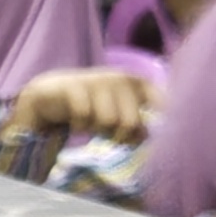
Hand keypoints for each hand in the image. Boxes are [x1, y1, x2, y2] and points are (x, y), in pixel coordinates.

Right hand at [3, 66, 157, 140]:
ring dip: (97, 130)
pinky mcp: (74, 86)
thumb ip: (136, 127)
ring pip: (107, 121)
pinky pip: (83, 116)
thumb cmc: (93, 107)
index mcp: (139, 84)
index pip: (162, 104)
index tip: (149, 138)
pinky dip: (79, 125)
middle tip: (109, 135)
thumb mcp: (118, 117)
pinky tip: (76, 123)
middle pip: (131, 123)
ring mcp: (98, 79)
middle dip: (119, 136)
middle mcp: (122, 78)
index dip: (161, 123)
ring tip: (91, 126)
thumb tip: (144, 137)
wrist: (52, 94)